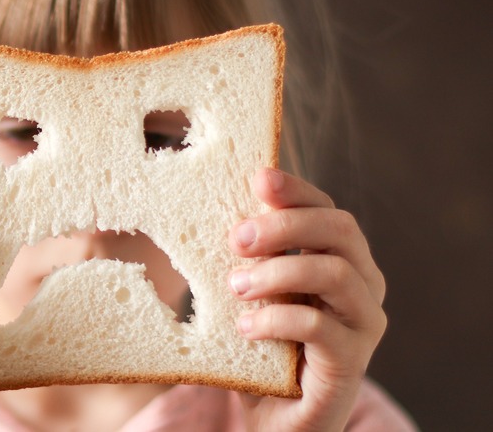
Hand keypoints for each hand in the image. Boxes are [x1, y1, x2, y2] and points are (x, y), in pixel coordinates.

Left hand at [229, 168, 386, 431]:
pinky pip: (320, 327)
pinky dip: (277, 319)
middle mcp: (363, 284)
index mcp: (340, 259)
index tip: (258, 177)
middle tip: (237, 238)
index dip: (296, 189)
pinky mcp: (352, 360)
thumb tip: (222, 216)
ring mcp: (363, 322)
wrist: (277, 418)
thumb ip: (249, 259)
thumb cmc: (263, 348)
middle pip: (340, 230)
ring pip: (335, 273)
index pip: (326, 209)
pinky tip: (245, 327)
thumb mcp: (252, 294)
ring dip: (278, 273)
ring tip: (235, 286)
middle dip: (286, 225)